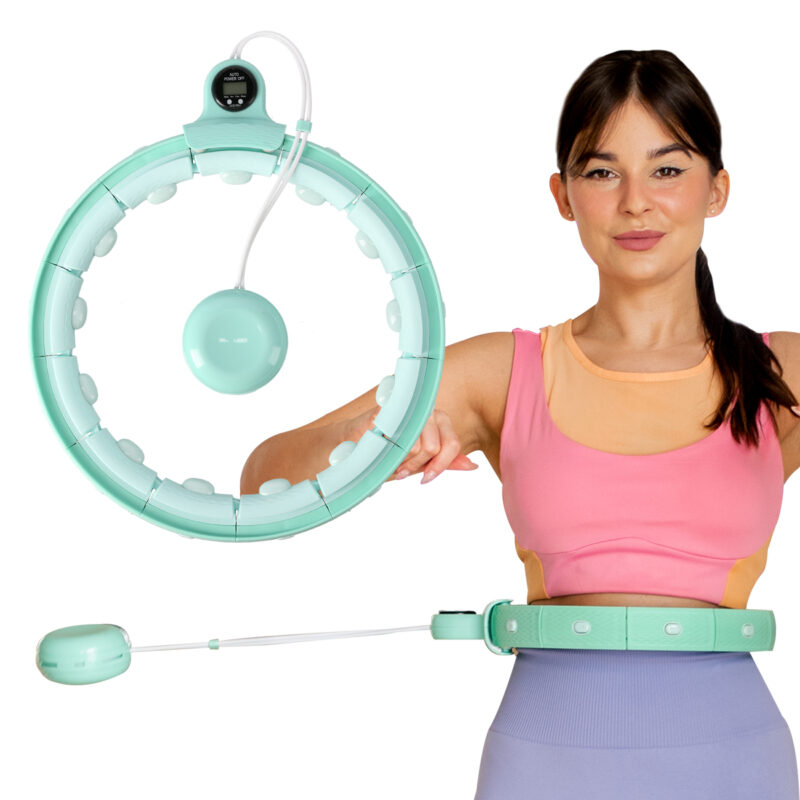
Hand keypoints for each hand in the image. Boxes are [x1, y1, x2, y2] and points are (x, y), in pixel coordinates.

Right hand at [345, 406, 477, 483]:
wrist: (351, 444)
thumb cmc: (387, 452)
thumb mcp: (420, 460)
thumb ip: (445, 462)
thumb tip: (472, 466)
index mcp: (436, 417)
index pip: (452, 443)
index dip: (441, 466)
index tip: (426, 478)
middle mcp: (423, 409)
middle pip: (435, 447)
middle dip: (418, 466)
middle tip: (403, 471)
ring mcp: (403, 409)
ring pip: (416, 447)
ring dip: (401, 463)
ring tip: (390, 461)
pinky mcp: (384, 414)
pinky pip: (396, 442)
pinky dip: (389, 457)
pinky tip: (381, 456)